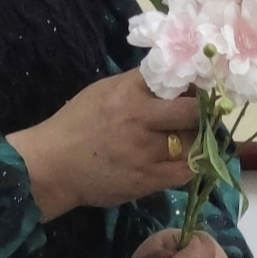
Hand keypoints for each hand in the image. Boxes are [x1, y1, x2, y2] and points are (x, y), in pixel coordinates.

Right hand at [10, 70, 199, 219]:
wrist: (53, 166)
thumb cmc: (76, 125)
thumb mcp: (103, 92)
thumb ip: (137, 86)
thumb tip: (171, 82)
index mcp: (128, 92)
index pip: (174, 78)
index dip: (192, 83)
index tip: (199, 87)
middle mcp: (141, 118)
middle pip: (192, 110)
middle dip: (203, 111)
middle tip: (204, 114)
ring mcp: (146, 151)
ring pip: (193, 142)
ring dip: (198, 139)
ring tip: (193, 138)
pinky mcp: (148, 179)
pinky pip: (185, 171)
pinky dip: (193, 164)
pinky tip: (188, 160)